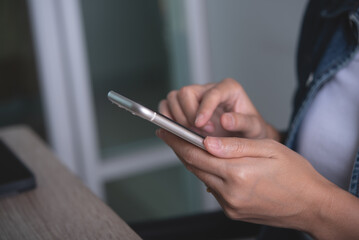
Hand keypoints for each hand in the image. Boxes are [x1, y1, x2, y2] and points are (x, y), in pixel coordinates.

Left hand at [156, 128, 337, 235]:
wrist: (311, 205)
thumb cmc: (295, 174)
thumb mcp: (268, 150)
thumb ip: (234, 146)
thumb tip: (206, 141)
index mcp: (238, 174)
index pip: (196, 154)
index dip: (177, 140)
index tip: (164, 129)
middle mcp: (230, 193)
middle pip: (194, 166)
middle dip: (179, 148)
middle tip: (168, 134)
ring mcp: (230, 206)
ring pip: (201, 177)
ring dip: (193, 161)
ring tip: (188, 145)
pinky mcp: (233, 212)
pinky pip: (213, 189)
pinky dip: (207, 173)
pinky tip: (210, 163)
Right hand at [159, 78, 279, 140]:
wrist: (245, 138)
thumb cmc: (250, 131)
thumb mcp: (254, 127)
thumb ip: (243, 122)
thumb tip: (226, 120)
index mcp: (228, 89)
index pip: (211, 93)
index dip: (203, 109)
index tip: (201, 125)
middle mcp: (209, 90)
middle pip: (186, 92)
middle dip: (189, 115)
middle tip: (201, 133)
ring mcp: (194, 98)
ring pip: (173, 98)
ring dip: (178, 119)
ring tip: (193, 133)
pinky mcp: (183, 107)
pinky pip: (166, 107)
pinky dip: (168, 120)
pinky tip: (180, 132)